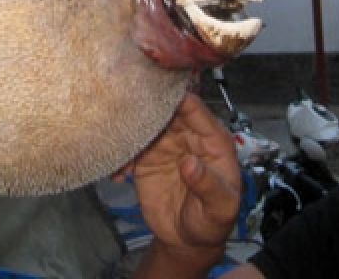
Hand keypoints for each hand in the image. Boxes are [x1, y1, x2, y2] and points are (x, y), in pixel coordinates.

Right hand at [126, 92, 240, 276]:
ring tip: (118, 141)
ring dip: (130, 129)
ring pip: (146, 125)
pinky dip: (121, 155)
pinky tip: (118, 173)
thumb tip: (190, 163)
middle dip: (147, 108)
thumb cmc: (214, 221)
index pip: (195, 110)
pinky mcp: (146, 160)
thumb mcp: (220, 208)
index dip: (177, 100)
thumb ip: (208, 185)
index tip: (156, 96)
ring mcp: (166, 146)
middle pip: (166, 111)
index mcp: (212, 140)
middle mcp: (188, 136)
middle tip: (128, 111)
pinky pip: (131, 148)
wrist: (188, 241)